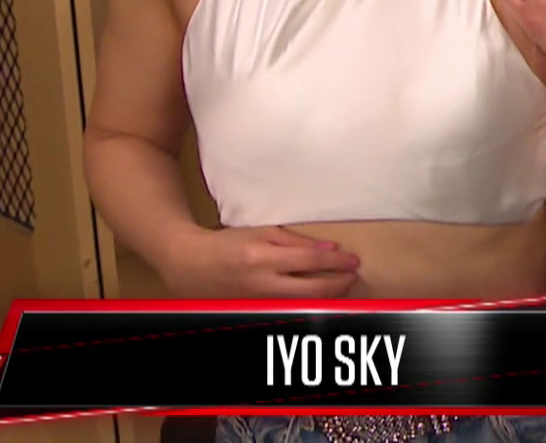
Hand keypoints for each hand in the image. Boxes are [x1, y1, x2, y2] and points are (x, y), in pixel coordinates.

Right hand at [160, 226, 358, 297]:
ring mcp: (259, 302)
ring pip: (304, 305)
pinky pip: (290, 310)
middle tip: (353, 276)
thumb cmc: (228, 244)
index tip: (353, 260)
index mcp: (263, 258)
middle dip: (339, 284)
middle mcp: (262, 284)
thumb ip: (296, 242)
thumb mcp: (262, 233)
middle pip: (312, 291)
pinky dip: (308, 304)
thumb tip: (330, 250)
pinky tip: (319, 297)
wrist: (192, 266)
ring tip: (341, 285)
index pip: (310, 262)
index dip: (337, 263)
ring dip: (327, 297)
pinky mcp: (256, 312)